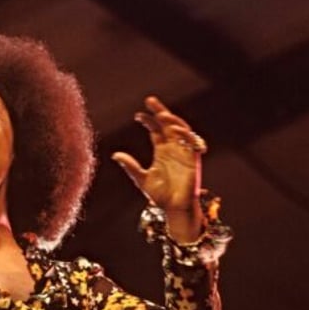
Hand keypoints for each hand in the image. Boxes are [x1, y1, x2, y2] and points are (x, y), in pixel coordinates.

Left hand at [112, 96, 204, 213]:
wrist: (174, 209)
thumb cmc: (161, 196)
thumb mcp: (141, 179)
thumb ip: (130, 166)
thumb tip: (115, 155)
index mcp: (162, 151)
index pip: (156, 130)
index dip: (148, 121)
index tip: (137, 116)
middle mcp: (173, 148)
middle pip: (168, 124)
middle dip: (160, 112)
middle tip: (150, 100)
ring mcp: (184, 152)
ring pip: (181, 129)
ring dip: (172, 120)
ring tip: (161, 114)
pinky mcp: (193, 159)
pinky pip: (192, 142)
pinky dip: (186, 134)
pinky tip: (174, 129)